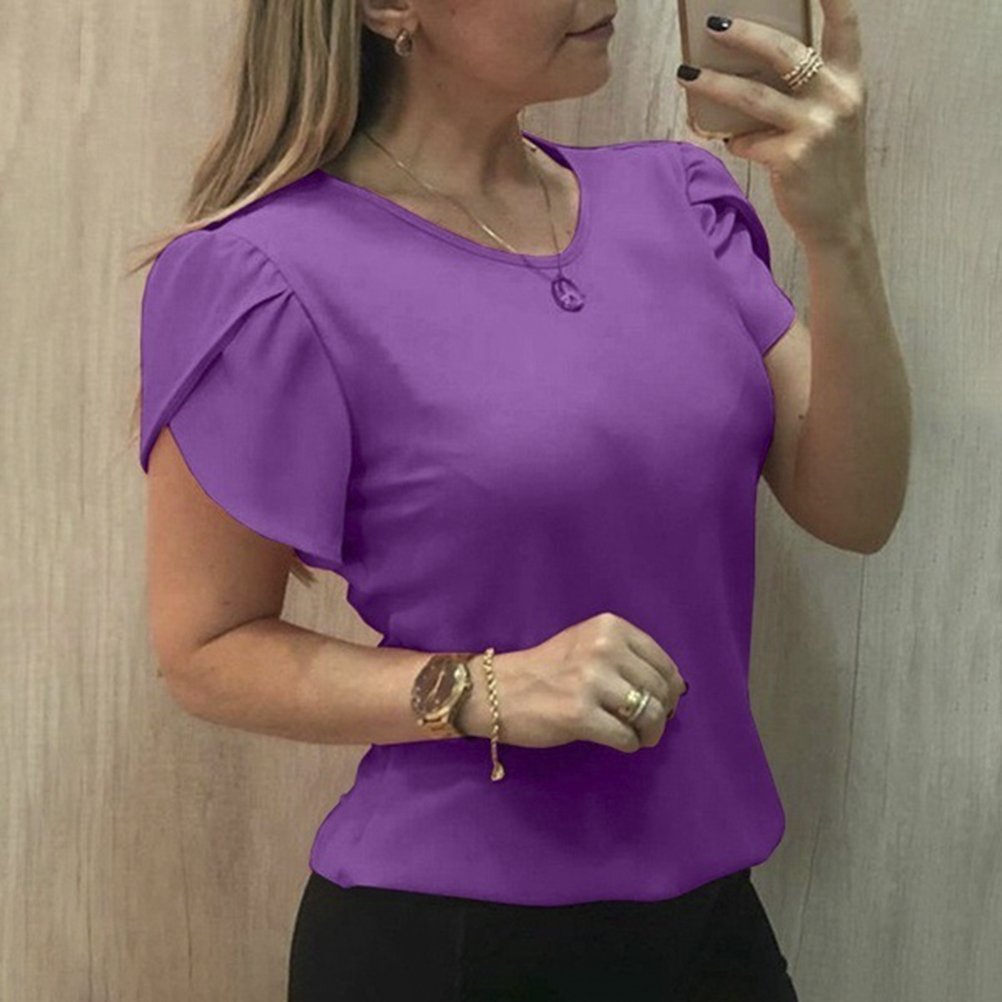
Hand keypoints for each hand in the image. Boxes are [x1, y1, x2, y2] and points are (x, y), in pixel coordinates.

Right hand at [460, 612, 688, 751]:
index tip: (663, 702)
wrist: (498, 690)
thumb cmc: (548, 669)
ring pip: (650, 714)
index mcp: (609, 627)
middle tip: (649, 725)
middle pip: (660, 690)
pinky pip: (627, 737)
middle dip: (662, 714)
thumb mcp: (588, 643)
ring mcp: (591, 681)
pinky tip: (619, 741)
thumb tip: (674, 689)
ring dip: (650, 732)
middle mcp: (603, 648)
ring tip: (638, 736)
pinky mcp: (580, 714)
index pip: (662, 662)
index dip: (670, 688)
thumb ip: (626, 657)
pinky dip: (630, 744)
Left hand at [676, 0, 870, 246]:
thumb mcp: (830, 118)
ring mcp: (816, 128)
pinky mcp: (792, 157)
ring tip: (686, 75)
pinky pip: (747, 141)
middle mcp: (837, 98)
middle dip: (744, 33)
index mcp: (849, 81)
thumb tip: (748, 69)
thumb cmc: (826, 165)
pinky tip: (733, 143)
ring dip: (714, 84)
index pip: (845, 25)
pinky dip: (735, 141)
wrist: (839, 219)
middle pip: (785, 51)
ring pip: (753, 96)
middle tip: (712, 24)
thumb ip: (807, 91)